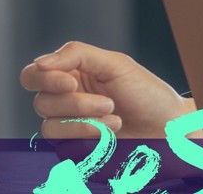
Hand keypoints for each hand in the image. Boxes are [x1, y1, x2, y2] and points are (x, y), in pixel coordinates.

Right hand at [20, 41, 199, 139]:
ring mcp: (69, 127)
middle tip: (108, 103)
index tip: (71, 83)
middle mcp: (65, 100)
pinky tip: (112, 132)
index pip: (34, 75)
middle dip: (76, 103)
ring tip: (116, 117)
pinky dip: (89, 136)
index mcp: (72, 75)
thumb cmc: (146, 93)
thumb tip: (40, 62)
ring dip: (86, 121)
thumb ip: (77, 55)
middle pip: (41, 102)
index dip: (45, 79)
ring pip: (50, 126)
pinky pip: (63, 145)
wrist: (168, 126)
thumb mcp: (115, 64)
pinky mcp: (74, 148)